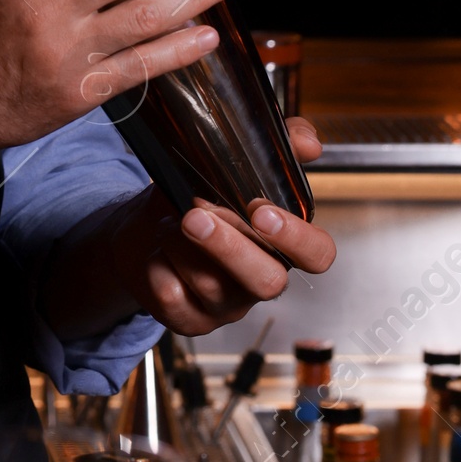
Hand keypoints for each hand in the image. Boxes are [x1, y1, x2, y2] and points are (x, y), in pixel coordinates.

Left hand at [45, 118, 334, 339]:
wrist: (143, 230)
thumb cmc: (196, 199)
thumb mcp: (233, 166)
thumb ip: (279, 148)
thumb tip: (309, 143)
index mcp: (282, 245)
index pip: (317, 254)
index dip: (296, 238)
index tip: (262, 211)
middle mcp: (260, 279)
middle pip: (268, 282)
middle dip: (230, 248)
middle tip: (196, 216)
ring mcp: (226, 305)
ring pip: (213, 288)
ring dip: (183, 248)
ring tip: (167, 222)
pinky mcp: (190, 319)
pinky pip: (176, 301)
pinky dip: (160, 270)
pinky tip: (155, 252)